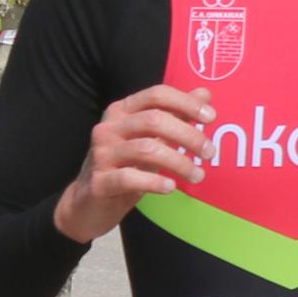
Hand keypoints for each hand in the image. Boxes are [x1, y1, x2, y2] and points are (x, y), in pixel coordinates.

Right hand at [53, 81, 213, 239]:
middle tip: (209, 152)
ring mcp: (101, 154)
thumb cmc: (123, 167)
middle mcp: (108, 128)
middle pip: (154, 120)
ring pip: (146, 149)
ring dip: (179, 162)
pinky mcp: (99, 182)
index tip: (210, 117)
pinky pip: (130, 178)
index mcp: (121, 111)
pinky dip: (155, 182)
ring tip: (198, 175)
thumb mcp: (149, 139)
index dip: (185, 102)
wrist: (87, 203)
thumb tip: (204, 93)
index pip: (156, 95)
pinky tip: (171, 187)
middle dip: (188, 135)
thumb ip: (174, 116)